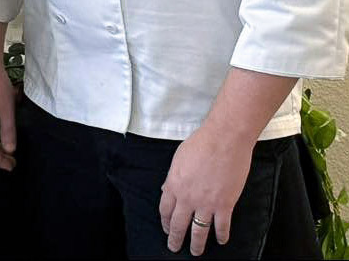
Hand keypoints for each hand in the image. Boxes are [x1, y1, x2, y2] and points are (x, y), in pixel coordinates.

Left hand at [159, 124, 252, 255]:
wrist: (224, 140)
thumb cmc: (200, 144)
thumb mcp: (178, 159)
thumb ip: (172, 177)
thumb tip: (166, 189)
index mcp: (174, 184)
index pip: (165, 210)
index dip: (165, 222)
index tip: (166, 229)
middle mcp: (187, 197)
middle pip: (178, 225)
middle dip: (175, 239)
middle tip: (174, 247)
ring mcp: (206, 203)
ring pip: (199, 231)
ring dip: (196, 244)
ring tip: (195, 252)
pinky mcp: (225, 205)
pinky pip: (222, 227)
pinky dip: (221, 236)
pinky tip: (221, 240)